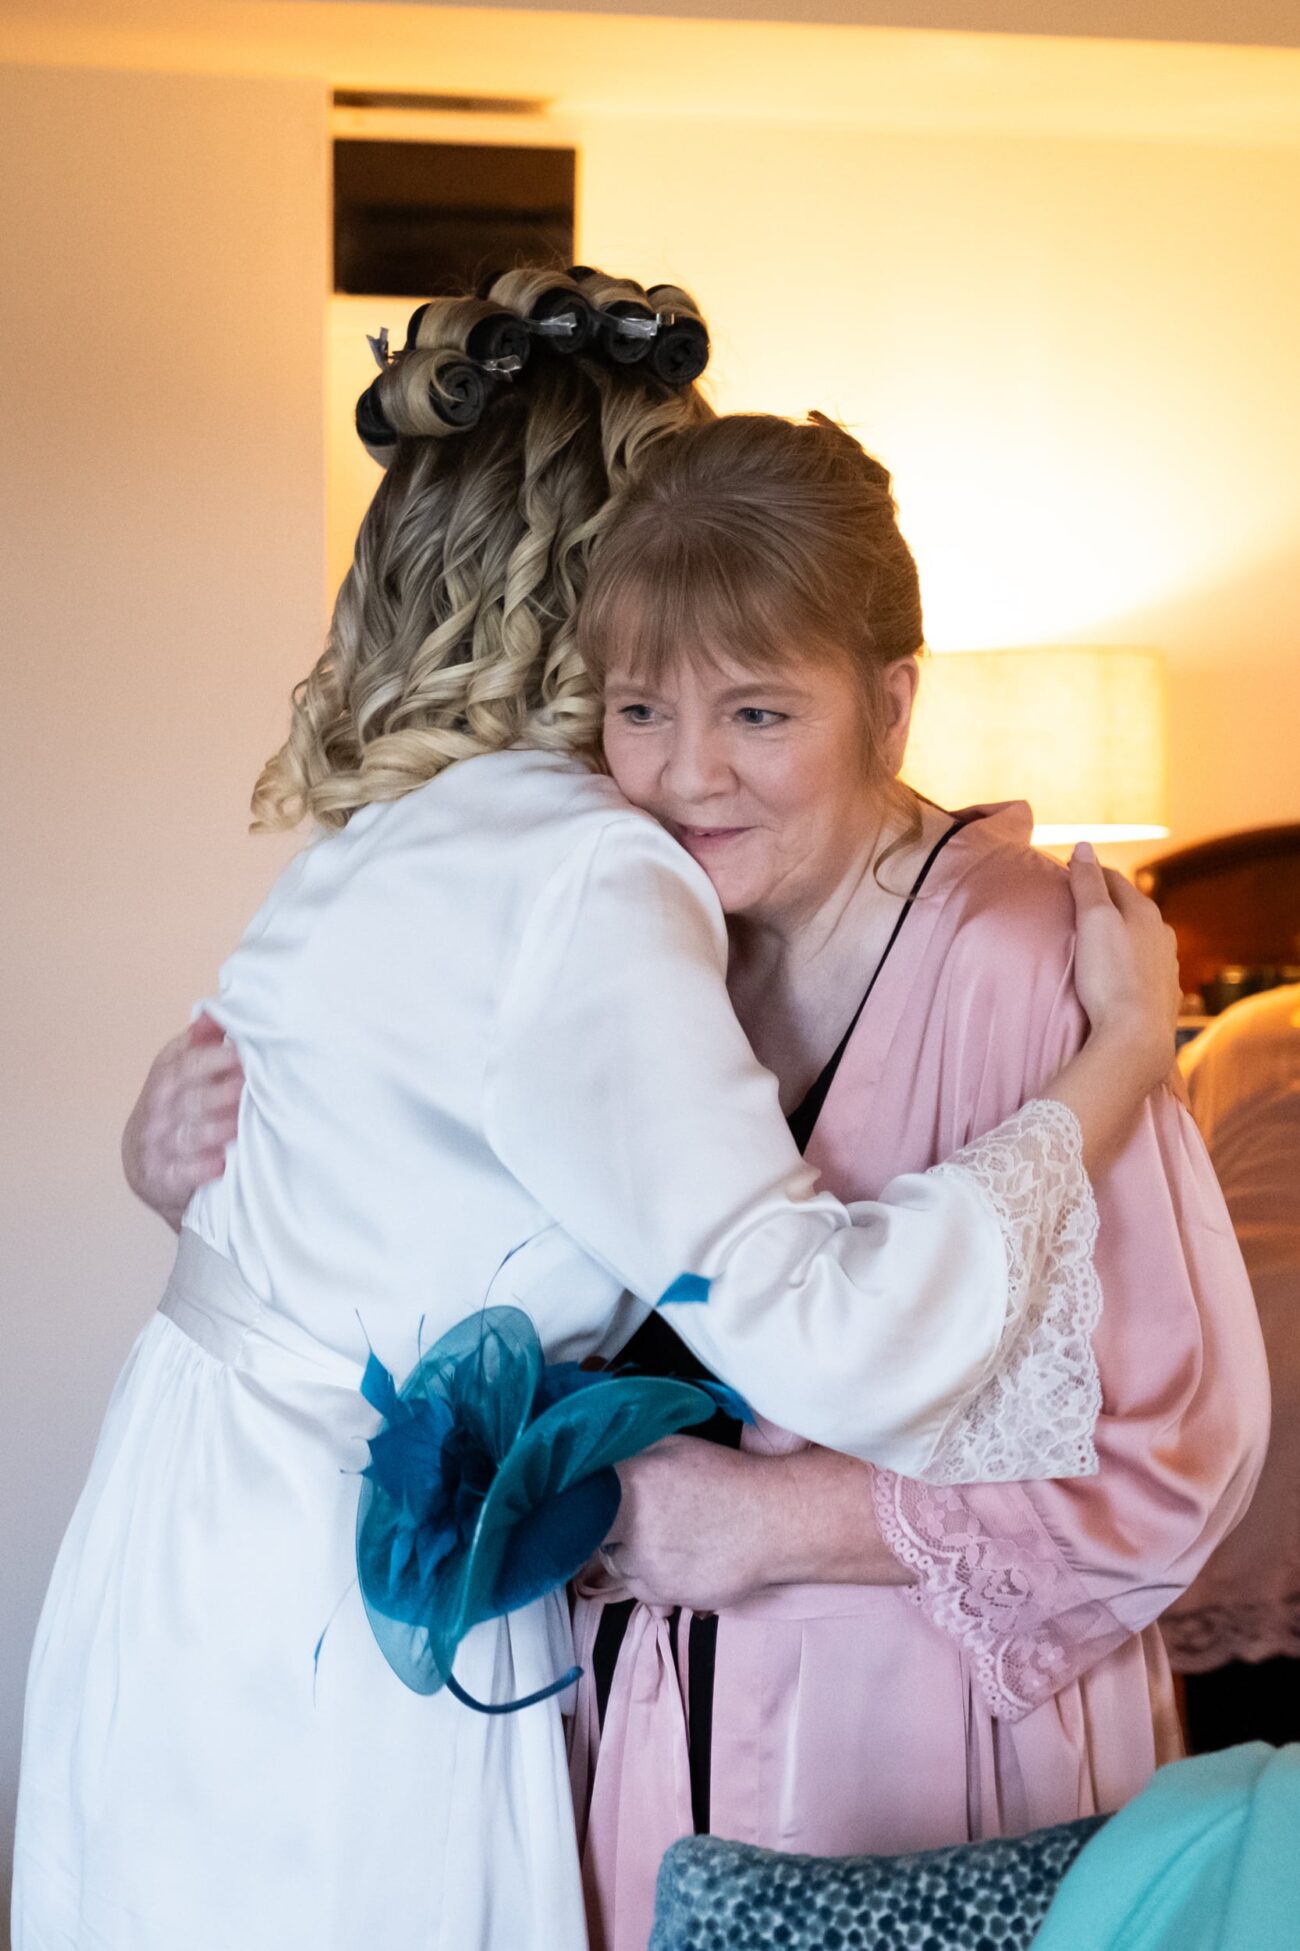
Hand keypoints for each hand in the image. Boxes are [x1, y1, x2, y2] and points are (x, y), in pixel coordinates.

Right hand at [121, 1015, 243, 1231]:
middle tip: (249, 1088)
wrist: (145, 1163)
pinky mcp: (163, 1177)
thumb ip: (199, 1043)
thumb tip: (214, 1011)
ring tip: (240, 1124)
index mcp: (165, 1077)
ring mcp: (158, 1144)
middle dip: (220, 1093)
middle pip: (190, 1099)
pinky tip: (222, 1163)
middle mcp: (158, 1109)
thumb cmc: (174, 1107)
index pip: (187, 1064)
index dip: (216, 1059)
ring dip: (215, 1130)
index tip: (244, 1054)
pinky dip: (201, 1169)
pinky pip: (181, 1173)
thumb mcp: (179, 1070)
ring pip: (188, 1135)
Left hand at [590, 1438, 912, 1611]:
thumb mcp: (670, 1443)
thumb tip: (584, 1451)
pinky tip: (680, 1555)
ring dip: (630, 1554)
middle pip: (590, 1533)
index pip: (574, 1499)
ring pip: (616, 1563)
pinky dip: (653, 1576)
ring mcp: (647, 1563)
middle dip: (605, 1527)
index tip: (576, 1502)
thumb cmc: (724, 1475)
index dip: (574, 1502)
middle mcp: (630, 1524)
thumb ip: (625, 1448)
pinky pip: (642, 1589)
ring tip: (665, 1535)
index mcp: (628, 1478)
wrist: (774, 1519)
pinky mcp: (664, 1594)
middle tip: (633, 1515)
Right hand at [1068, 844, 1180, 1094]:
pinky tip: (1123, 973)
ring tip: (1100, 938)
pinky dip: (1132, 963)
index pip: (1114, 879)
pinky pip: (1146, 969)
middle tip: (1080, 902)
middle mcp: (1162, 935)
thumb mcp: (1093, 920)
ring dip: (1123, 934)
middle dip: (1108, 902)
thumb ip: (1088, 882)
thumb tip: (1084, 845)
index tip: (1067, 870)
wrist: (1136, 1037)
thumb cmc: (1111, 976)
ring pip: (1142, 939)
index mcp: (1145, 912)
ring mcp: (1167, 967)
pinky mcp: (1164, 997)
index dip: (1089, 872)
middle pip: (1131, 908)